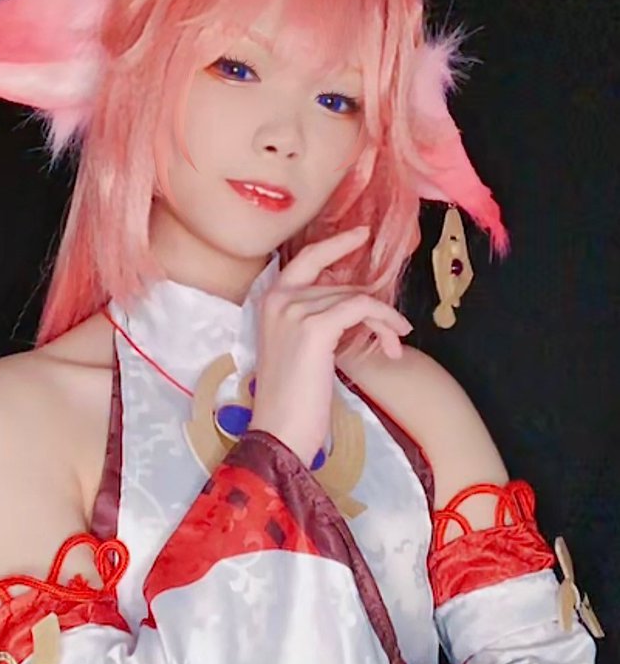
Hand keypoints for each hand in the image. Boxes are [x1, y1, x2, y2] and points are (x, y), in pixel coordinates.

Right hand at [249, 227, 411, 465]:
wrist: (279, 430)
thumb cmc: (289, 398)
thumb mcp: (298, 348)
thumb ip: (314, 320)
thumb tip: (355, 306)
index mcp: (269, 301)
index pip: (306, 259)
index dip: (335, 245)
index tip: (360, 234)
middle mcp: (279, 299)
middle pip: (339, 285)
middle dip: (373, 308)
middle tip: (395, 333)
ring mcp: (295, 310)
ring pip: (355, 298)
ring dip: (383, 321)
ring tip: (394, 345)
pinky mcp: (315, 328)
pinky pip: (361, 308)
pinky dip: (383, 320)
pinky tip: (393, 341)